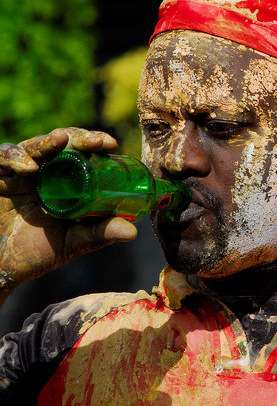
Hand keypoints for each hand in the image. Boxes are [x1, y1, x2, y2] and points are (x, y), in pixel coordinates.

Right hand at [0, 128, 136, 295]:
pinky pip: (2, 157)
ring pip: (33, 145)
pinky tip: (28, 167)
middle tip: (95, 141)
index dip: (94, 144)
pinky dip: (14, 157)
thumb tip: (133, 232)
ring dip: (47, 141)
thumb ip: (98, 234)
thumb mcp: (72, 243)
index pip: (81, 153)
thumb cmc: (35, 253)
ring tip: (60, 140)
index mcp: (63, 181)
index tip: (110, 143)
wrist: (0, 268)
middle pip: (61, 142)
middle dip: (79, 136)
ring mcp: (17, 172)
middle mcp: (42, 171)